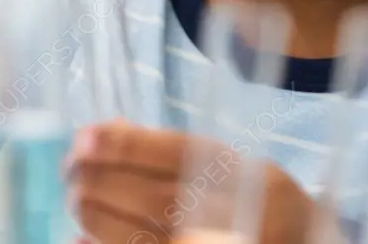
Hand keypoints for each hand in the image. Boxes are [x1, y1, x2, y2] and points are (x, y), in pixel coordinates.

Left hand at [66, 121, 329, 243]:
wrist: (296, 241)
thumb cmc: (250, 202)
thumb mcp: (227, 167)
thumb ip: (170, 150)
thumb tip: (102, 134)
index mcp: (243, 175)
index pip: (176, 153)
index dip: (124, 145)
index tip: (83, 138)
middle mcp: (234, 215)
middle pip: (152, 197)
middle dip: (100, 181)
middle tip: (70, 169)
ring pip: (140, 235)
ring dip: (96, 214)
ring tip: (76, 198)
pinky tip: (81, 238)